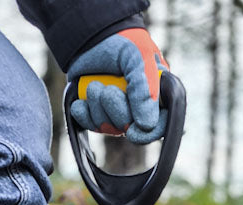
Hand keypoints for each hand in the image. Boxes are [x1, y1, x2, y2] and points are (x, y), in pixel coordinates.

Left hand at [67, 28, 168, 144]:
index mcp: (157, 95)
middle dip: (116, 111)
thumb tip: (147, 125)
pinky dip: (84, 114)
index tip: (132, 131)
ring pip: (110, 128)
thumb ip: (145, 88)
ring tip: (94, 85)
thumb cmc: (122, 40)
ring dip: (98, 108)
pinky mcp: (96, 112)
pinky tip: (82, 101)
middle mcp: (138, 107)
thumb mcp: (139, 56)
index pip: (159, 125)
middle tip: (107, 90)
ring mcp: (117, 111)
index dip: (147, 134)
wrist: (90, 33)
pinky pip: (91, 125)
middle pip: (131, 130)